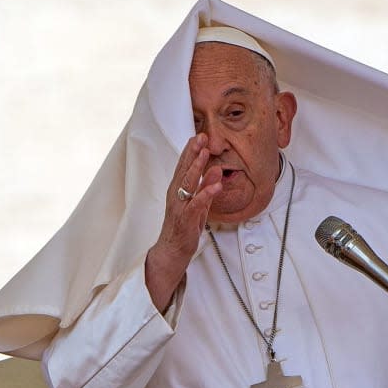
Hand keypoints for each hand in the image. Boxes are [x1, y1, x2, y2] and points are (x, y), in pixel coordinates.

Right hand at [145, 134, 222, 310]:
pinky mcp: (186, 220)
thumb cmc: (184, 227)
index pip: (184, 166)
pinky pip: (196, 205)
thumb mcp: (199, 204)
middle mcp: (176, 196)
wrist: (171, 252)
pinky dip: (205, 194)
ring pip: (187, 184)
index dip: (191, 150)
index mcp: (177, 190)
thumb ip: (206, 187)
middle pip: (184, 170)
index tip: (199, 135)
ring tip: (206, 154)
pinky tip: (215, 185)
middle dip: (193, 152)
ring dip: (196, 168)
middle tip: (202, 136)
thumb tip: (216, 170)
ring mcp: (179, 207)